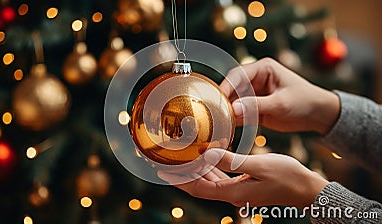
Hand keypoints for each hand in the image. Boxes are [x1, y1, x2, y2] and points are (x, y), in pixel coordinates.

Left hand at [158, 149, 328, 207]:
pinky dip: (211, 169)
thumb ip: (231, 160)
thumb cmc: (287, 176)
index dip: (180, 181)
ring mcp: (238, 191)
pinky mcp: (244, 185)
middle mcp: (232, 194)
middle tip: (168, 163)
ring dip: (196, 171)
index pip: (198, 188)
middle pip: (200, 186)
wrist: (307, 188)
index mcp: (233, 192)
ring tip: (183, 159)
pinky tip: (207, 158)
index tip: (163, 171)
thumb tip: (206, 153)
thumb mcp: (259, 165)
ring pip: (209, 182)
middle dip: (183, 176)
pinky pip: (221, 178)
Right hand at [221, 58, 339, 134]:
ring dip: (228, 111)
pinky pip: (240, 112)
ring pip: (234, 101)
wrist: (318, 115)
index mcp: (263, 69)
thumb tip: (234, 108)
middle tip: (215, 114)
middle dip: (224, 101)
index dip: (226, 87)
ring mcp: (254, 93)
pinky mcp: (255, 107)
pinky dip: (235, 120)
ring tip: (219, 122)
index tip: (217, 100)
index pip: (238, 75)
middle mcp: (255, 79)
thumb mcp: (281, 104)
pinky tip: (227, 128)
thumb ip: (257, 105)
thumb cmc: (304, 102)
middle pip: (232, 88)